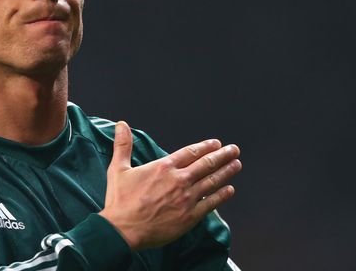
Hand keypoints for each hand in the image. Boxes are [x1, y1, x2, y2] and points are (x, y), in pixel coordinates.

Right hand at [98, 121, 241, 250]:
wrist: (123, 229)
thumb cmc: (120, 201)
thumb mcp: (118, 168)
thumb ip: (123, 145)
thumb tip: (121, 124)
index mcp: (163, 167)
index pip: (190, 152)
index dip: (205, 147)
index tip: (216, 143)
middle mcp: (178, 180)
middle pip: (206, 164)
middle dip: (222, 155)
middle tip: (234, 150)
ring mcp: (186, 198)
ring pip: (212, 182)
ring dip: (226, 172)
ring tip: (236, 165)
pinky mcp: (189, 217)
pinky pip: (210, 204)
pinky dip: (222, 196)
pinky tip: (230, 190)